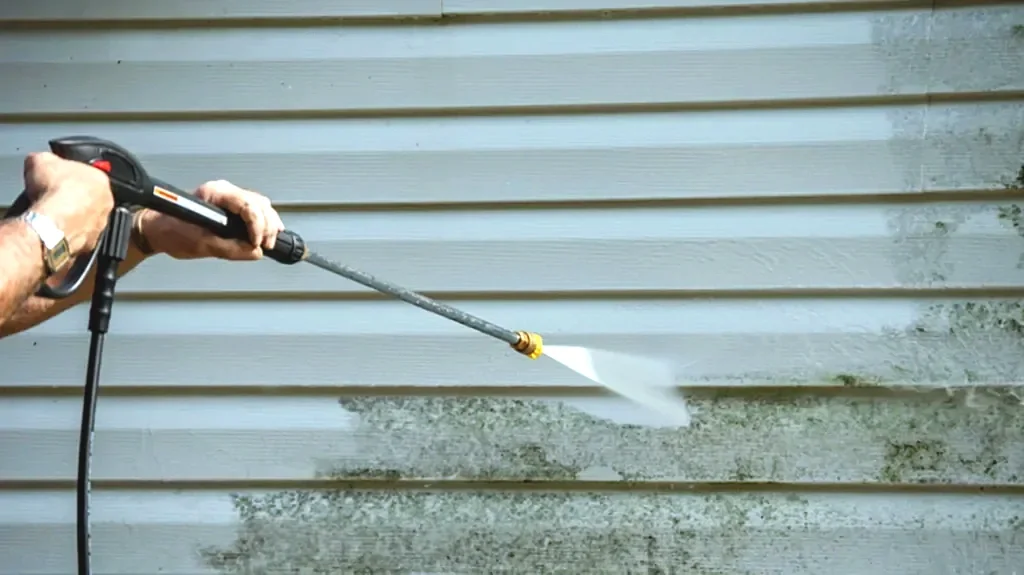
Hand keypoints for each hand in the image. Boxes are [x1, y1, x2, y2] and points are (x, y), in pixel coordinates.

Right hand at [23, 152, 113, 255]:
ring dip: (73, 216)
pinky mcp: (92, 242)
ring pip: (86, 218)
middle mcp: (106, 203)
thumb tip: (42, 160)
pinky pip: (80, 235)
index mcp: (100, 179)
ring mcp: (101, 224)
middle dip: (73, 197)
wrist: (50, 224)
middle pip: (89, 197)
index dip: (68, 176)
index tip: (56, 178)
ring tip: (53, 214)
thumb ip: (47, 158)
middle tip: (54, 197)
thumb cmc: (51, 192)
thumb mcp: (41, 160)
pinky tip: (55, 229)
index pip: (86, 174)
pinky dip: (69, 232)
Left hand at [138, 180, 284, 260]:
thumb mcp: (200, 244)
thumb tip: (254, 252)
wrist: (156, 230)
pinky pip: (255, 209)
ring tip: (268, 242)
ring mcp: (228, 197)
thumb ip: (230, 249)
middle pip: (260, 204)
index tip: (257, 244)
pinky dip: (264, 222)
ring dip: (269, 224)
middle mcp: (224, 191)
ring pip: (261, 205)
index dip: (257, 226)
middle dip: (267, 226)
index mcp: (215, 194)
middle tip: (265, 245)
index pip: (248, 206)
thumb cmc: (170, 231)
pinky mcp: (229, 207)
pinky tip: (267, 233)